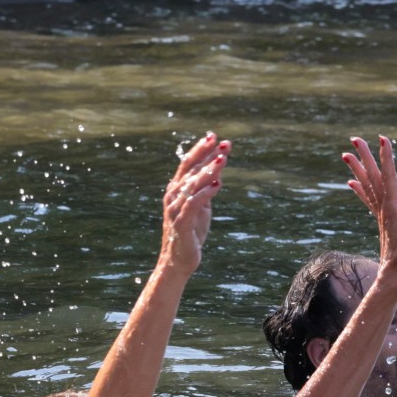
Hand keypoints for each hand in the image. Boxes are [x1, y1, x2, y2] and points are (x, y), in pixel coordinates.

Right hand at [158, 132, 228, 272]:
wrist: (178, 261)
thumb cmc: (190, 232)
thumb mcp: (202, 206)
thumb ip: (207, 187)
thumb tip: (218, 168)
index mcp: (176, 189)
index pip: (188, 164)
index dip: (200, 149)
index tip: (214, 136)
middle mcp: (173, 196)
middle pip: (189, 170)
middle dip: (205, 154)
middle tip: (221, 142)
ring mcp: (175, 209)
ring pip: (192, 184)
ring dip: (208, 171)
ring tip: (223, 159)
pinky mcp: (181, 223)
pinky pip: (193, 204)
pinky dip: (205, 193)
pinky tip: (218, 185)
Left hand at [342, 136, 396, 281]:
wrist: (392, 276)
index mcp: (392, 209)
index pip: (389, 177)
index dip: (386, 157)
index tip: (382, 139)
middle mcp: (384, 208)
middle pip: (372, 177)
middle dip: (365, 157)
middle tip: (355, 139)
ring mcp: (381, 214)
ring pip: (367, 185)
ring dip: (357, 169)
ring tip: (346, 154)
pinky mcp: (382, 220)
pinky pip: (368, 199)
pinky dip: (359, 188)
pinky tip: (351, 182)